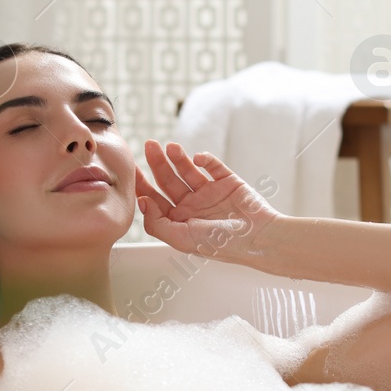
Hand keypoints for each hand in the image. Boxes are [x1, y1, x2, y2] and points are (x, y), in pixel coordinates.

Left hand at [135, 140, 281, 261]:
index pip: (155, 200)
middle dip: (157, 163)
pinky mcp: (227, 182)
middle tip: (149, 145)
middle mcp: (192, 206)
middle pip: (168, 181)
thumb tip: (142, 202)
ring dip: (178, 158)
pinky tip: (198, 158)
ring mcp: (210, 193)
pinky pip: (213, 166)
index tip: (131, 168)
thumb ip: (157, 224)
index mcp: (180, 221)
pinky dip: (205, 159)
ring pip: (188, 170)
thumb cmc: (221, 244)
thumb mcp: (181, 239)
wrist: (259, 238)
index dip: (142, 184)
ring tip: (171, 147)